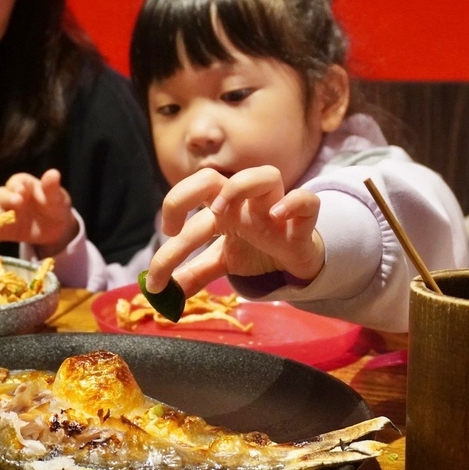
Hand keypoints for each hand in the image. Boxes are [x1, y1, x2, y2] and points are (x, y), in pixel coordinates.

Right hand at [0, 169, 77, 256]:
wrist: (58, 229)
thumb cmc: (55, 207)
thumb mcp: (57, 198)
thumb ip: (52, 188)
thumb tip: (53, 173)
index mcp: (23, 185)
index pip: (15, 182)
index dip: (15, 185)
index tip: (21, 190)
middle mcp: (10, 197)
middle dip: (5, 198)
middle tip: (17, 202)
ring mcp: (6, 214)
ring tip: (3, 219)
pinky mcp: (4, 230)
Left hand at [145, 166, 324, 296]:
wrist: (296, 260)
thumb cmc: (257, 250)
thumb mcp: (222, 262)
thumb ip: (195, 273)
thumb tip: (164, 294)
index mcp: (221, 208)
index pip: (187, 207)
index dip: (167, 225)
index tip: (160, 254)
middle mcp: (245, 203)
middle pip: (212, 178)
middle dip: (186, 193)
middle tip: (176, 229)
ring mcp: (274, 208)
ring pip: (266, 175)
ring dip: (240, 186)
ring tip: (221, 211)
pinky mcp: (303, 223)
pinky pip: (307, 201)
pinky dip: (294, 204)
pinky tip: (276, 216)